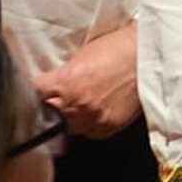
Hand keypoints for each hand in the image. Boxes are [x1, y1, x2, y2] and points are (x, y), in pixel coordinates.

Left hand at [38, 14, 139, 133]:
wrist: (148, 56)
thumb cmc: (117, 48)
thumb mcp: (80, 56)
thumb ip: (62, 76)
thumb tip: (51, 86)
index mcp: (66, 83)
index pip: (34, 94)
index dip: (32, 91)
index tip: (33, 91)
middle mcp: (77, 105)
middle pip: (48, 115)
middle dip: (47, 107)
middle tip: (50, 100)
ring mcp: (94, 119)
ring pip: (68, 129)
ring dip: (67, 119)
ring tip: (73, 106)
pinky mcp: (109, 127)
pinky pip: (89, 133)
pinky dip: (87, 124)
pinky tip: (91, 111)